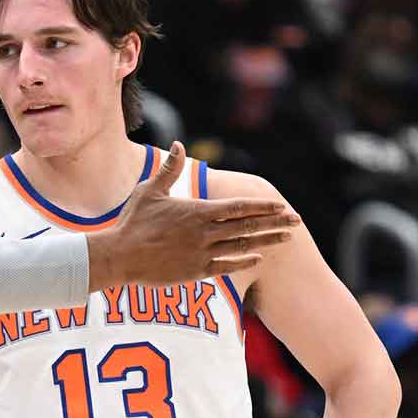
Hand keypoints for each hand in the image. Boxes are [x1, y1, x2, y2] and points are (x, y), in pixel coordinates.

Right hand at [87, 142, 298, 290]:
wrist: (120, 256)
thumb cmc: (134, 222)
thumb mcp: (150, 190)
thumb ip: (170, 169)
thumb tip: (181, 146)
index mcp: (198, 211)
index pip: (239, 207)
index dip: (262, 206)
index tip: (281, 205)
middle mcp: (205, 232)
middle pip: (248, 226)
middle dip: (275, 223)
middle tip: (296, 221)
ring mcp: (202, 253)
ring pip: (243, 246)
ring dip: (267, 241)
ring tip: (286, 239)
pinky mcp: (196, 271)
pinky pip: (227, 266)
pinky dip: (244, 261)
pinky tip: (258, 258)